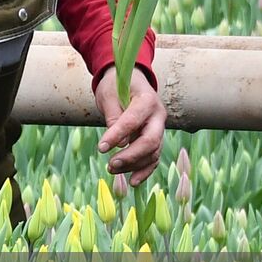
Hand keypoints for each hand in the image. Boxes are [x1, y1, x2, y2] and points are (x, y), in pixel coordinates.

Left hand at [94, 66, 166, 187]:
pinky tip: (132, 181)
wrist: (130, 80)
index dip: (117, 136)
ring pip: (153, 152)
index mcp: (147, 100)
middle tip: (110, 165)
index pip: (133, 121)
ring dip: (134, 165)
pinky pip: (154, 157)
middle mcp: (158, 116)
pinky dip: (145, 170)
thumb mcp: (109, 94)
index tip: (101, 148)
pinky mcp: (156, 138)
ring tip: (111, 170)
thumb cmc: (116, 85)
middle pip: (150, 141)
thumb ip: (113, 116)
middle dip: (131, 156)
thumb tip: (118, 143)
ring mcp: (159, 128)